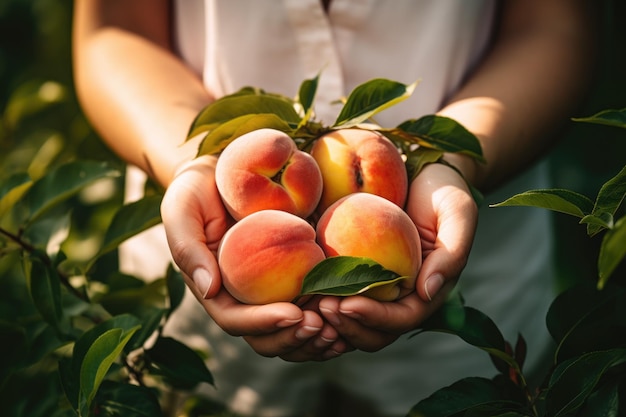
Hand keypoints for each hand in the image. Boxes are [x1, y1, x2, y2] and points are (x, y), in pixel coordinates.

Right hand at [161, 155, 352, 360]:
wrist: (223, 171)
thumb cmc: (196, 189)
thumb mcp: (181, 208)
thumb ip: (187, 247)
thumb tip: (207, 288)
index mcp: (215, 291)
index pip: (236, 320)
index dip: (264, 324)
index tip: (294, 314)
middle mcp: (243, 297)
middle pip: (267, 336)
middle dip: (295, 338)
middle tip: (325, 326)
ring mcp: (269, 290)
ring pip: (292, 328)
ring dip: (316, 336)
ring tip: (342, 327)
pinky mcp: (293, 275)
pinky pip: (312, 303)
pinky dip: (330, 314)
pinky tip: (352, 308)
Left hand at [318, 162, 477, 351]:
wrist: (421, 172)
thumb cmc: (442, 190)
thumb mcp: (457, 212)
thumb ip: (451, 253)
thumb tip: (427, 292)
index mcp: (426, 291)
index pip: (401, 319)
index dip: (374, 318)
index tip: (347, 304)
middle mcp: (401, 297)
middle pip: (374, 332)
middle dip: (348, 327)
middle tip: (322, 307)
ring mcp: (377, 289)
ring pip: (353, 323)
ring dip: (332, 323)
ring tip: (310, 304)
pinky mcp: (356, 274)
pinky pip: (337, 297)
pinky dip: (321, 301)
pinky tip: (303, 290)